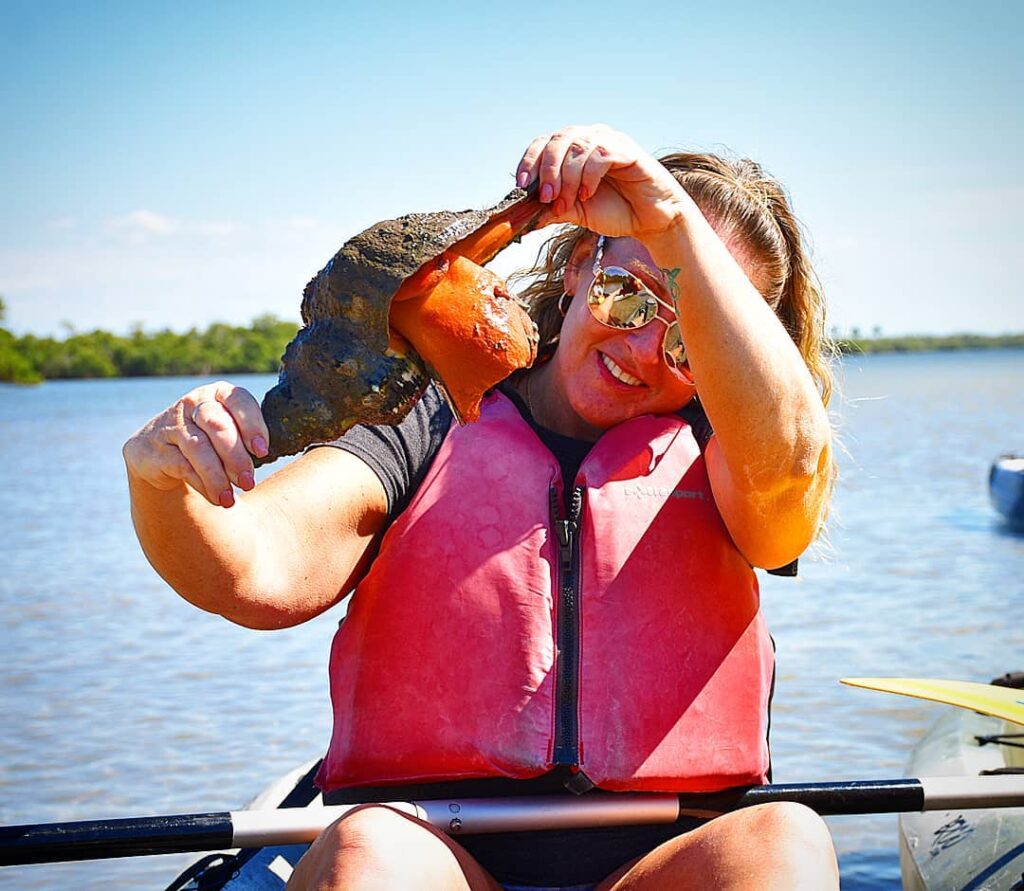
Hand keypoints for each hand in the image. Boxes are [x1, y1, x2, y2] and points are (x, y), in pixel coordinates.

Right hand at [122, 381, 269, 507]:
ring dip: (217, 477)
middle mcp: (194, 403)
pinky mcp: (156, 448)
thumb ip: (247, 439)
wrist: (160, 453)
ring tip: (229, 499)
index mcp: (219, 394)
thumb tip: (263, 456)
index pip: (238, 400)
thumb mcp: (229, 432)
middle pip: (218, 425)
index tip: (262, 452)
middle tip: (248, 482)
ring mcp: (172, 424)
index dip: (252, 425)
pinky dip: (202, 484)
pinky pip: (182, 466)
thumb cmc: (209, 442)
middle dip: (236, 456)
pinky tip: (214, 497)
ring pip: (199, 448)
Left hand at [515, 125, 688, 240]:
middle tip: (546, 196)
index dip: (529, 162)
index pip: (544, 143)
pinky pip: (600, 154)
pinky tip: (589, 194)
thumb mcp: (576, 212)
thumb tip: (524, 218)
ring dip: (567, 178)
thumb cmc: (615, 211)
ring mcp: (609, 141)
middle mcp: (590, 138)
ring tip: (570, 202)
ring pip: (577, 147)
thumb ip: (552, 210)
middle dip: (547, 170)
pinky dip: (588, 176)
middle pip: (557, 140)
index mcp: (574, 149)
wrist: (650, 220)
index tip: (521, 186)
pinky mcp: (627, 150)